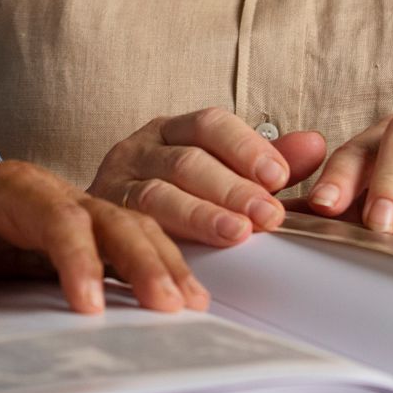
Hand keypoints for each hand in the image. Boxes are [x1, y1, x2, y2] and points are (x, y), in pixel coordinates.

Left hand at [0, 153, 209, 321]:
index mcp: (10, 184)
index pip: (55, 217)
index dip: (76, 259)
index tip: (88, 307)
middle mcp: (51, 191)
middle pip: (108, 218)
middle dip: (141, 259)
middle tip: (168, 305)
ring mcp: (71, 209)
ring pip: (129, 226)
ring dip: (161, 262)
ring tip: (190, 304)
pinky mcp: (80, 232)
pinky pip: (126, 242)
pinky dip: (157, 265)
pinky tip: (183, 295)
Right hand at [88, 108, 327, 246]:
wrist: (77, 224)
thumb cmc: (161, 198)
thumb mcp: (213, 174)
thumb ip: (260, 161)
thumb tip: (315, 145)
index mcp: (168, 132)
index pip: (209, 124)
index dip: (244, 146)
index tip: (278, 176)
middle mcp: (138, 150)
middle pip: (188, 161)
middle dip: (233, 188)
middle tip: (269, 216)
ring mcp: (113, 184)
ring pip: (158, 195)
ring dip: (201, 216)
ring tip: (236, 236)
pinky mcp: (94, 222)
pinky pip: (127, 231)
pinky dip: (158, 249)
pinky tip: (186, 267)